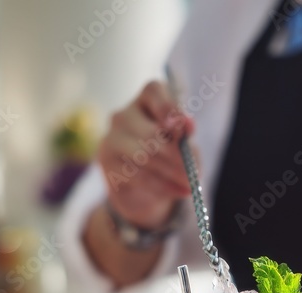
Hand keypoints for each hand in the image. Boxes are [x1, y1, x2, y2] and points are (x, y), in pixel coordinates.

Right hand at [97, 80, 194, 227]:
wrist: (142, 186)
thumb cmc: (168, 154)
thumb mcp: (182, 142)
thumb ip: (185, 133)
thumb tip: (189, 124)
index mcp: (146, 99)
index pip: (154, 91)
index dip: (170, 108)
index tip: (187, 127)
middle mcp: (124, 114)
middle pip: (151, 132)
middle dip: (177, 157)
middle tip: (195, 174)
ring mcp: (112, 137)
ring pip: (145, 156)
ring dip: (172, 174)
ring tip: (190, 185)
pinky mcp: (106, 161)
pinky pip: (138, 175)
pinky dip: (163, 186)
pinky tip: (179, 192)